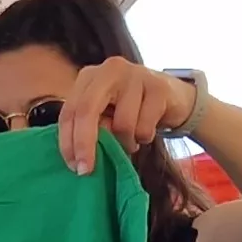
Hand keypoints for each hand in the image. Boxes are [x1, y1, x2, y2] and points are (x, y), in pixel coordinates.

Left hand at [56, 58, 193, 175]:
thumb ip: (90, 128)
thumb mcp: (105, 115)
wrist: (173, 96)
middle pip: (87, 110)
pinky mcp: (159, 88)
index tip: (73, 166)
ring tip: (131, 140)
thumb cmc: (131, 108)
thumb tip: (79, 157)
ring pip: (122, 124)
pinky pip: (145, 127)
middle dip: (84, 144)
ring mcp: (135, 75)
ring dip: (125, 142)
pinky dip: (144, 137)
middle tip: (86, 171)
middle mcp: (110, 70)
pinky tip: (146, 129)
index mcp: (90, 77)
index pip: (70, 110)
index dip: (67, 141)